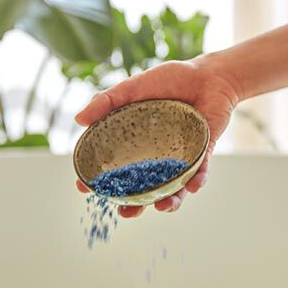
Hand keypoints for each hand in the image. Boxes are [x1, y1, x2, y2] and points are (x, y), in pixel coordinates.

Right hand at [75, 57, 241, 217]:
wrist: (209, 74)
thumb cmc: (171, 79)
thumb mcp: (134, 87)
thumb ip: (107, 101)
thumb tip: (78, 119)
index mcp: (137, 142)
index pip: (115, 165)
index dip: (100, 179)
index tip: (85, 189)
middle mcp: (157, 154)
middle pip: (143, 186)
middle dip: (134, 205)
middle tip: (126, 213)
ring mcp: (180, 156)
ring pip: (173, 187)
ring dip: (168, 202)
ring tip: (162, 207)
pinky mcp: (204, 153)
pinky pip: (200, 172)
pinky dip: (196, 181)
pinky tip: (192, 186)